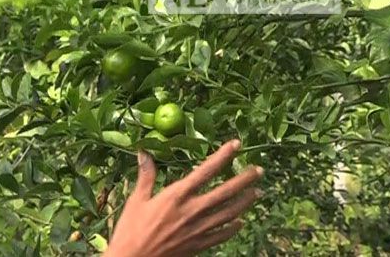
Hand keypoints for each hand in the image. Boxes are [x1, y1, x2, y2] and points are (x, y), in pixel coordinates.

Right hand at [104, 141, 263, 256]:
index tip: (236, 144)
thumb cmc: (131, 229)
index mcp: (176, 195)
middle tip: (259, 170)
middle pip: (224, 192)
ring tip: (257, 192)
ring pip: (228, 213)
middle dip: (244, 180)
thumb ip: (146, 175)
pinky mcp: (198, 245)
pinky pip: (221, 235)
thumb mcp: (136, 199)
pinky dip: (233, 228)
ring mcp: (197, 229)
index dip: (222, 156)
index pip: (205, 171)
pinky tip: (240, 222)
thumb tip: (143, 152)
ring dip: (244, 202)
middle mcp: (191, 211)